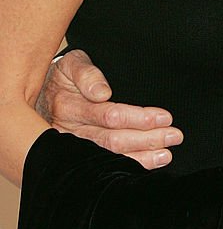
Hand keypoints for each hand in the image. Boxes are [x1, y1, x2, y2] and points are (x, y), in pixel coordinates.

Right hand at [35, 49, 182, 168]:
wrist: (42, 92)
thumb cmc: (63, 76)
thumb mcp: (72, 63)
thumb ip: (87, 73)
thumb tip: (102, 92)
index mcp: (68, 106)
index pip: (109, 116)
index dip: (138, 118)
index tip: (164, 117)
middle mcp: (69, 130)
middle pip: (113, 140)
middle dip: (148, 139)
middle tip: (174, 135)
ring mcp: (72, 147)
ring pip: (109, 156)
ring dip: (142, 156)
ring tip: (167, 153)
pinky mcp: (76, 156)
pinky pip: (103, 164)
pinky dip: (129, 165)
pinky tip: (149, 164)